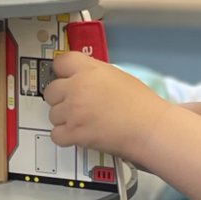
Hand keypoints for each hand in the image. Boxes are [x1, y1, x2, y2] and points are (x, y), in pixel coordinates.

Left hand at [43, 52, 163, 159]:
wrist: (150, 127)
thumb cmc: (141, 104)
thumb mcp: (117, 75)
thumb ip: (93, 74)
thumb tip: (80, 78)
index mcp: (89, 70)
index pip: (60, 63)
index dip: (62, 73)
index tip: (65, 79)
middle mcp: (77, 88)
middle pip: (50, 91)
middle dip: (60, 98)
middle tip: (75, 104)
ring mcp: (73, 112)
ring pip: (52, 114)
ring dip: (64, 119)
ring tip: (82, 121)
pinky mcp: (74, 133)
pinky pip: (56, 135)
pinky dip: (65, 136)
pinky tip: (78, 134)